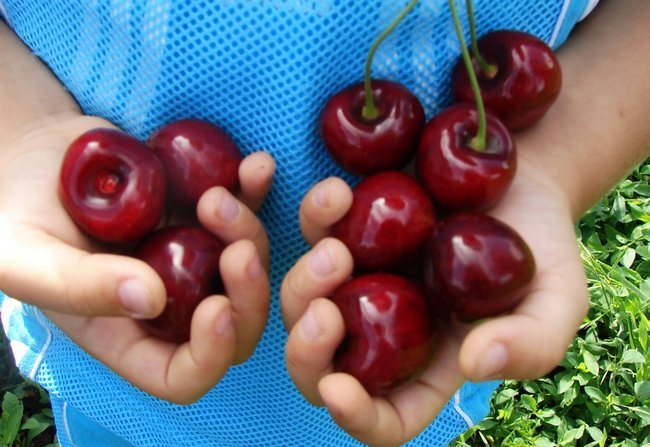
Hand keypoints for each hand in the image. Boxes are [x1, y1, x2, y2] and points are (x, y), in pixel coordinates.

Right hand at [0, 115, 274, 403]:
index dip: (211, 355)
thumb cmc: (17, 212)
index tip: (215, 309)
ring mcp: (191, 257)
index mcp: (126, 332)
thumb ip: (78, 286)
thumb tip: (150, 300)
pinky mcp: (202, 213)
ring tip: (218, 196)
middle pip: (235, 324)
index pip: (183, 375)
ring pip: (249, 267)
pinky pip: (246, 210)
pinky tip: (256, 166)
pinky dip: (257, 191)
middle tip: (238, 250)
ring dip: (250, 234)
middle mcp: (169, 302)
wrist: (36, 154)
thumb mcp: (25, 255)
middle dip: (250, 295)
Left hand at [280, 153, 587, 445]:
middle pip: (323, 368)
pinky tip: (335, 194)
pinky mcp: (349, 230)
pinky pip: (313, 233)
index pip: (385, 417)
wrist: (518, 176)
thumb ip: (532, 343)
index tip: (338, 390)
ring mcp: (361, 279)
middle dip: (307, 354)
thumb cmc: (540, 245)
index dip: (356, 416)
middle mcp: (385, 330)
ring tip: (335, 250)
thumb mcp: (558, 299)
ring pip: (302, 305)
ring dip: (303, 286)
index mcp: (431, 363)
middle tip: (324, 314)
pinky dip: (314, 218)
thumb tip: (475, 365)